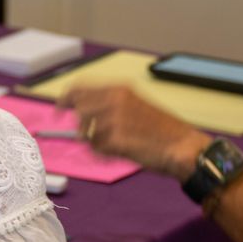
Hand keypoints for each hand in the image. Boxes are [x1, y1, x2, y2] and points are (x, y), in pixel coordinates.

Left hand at [62, 85, 212, 178]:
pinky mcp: (116, 139)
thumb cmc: (162, 131)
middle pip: (78, 111)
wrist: (183, 147)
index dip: (64, 99)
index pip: (79, 88)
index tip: (58, 110)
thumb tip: (81, 111)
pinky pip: (96, 148)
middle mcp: (114, 100)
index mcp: (120, 90)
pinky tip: (120, 153)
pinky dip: (103, 154)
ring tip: (114, 146)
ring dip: (95, 142)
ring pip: (86, 132)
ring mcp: (114, 119)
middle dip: (81, 126)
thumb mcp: (135, 106)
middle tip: (90, 136)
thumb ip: (108, 106)